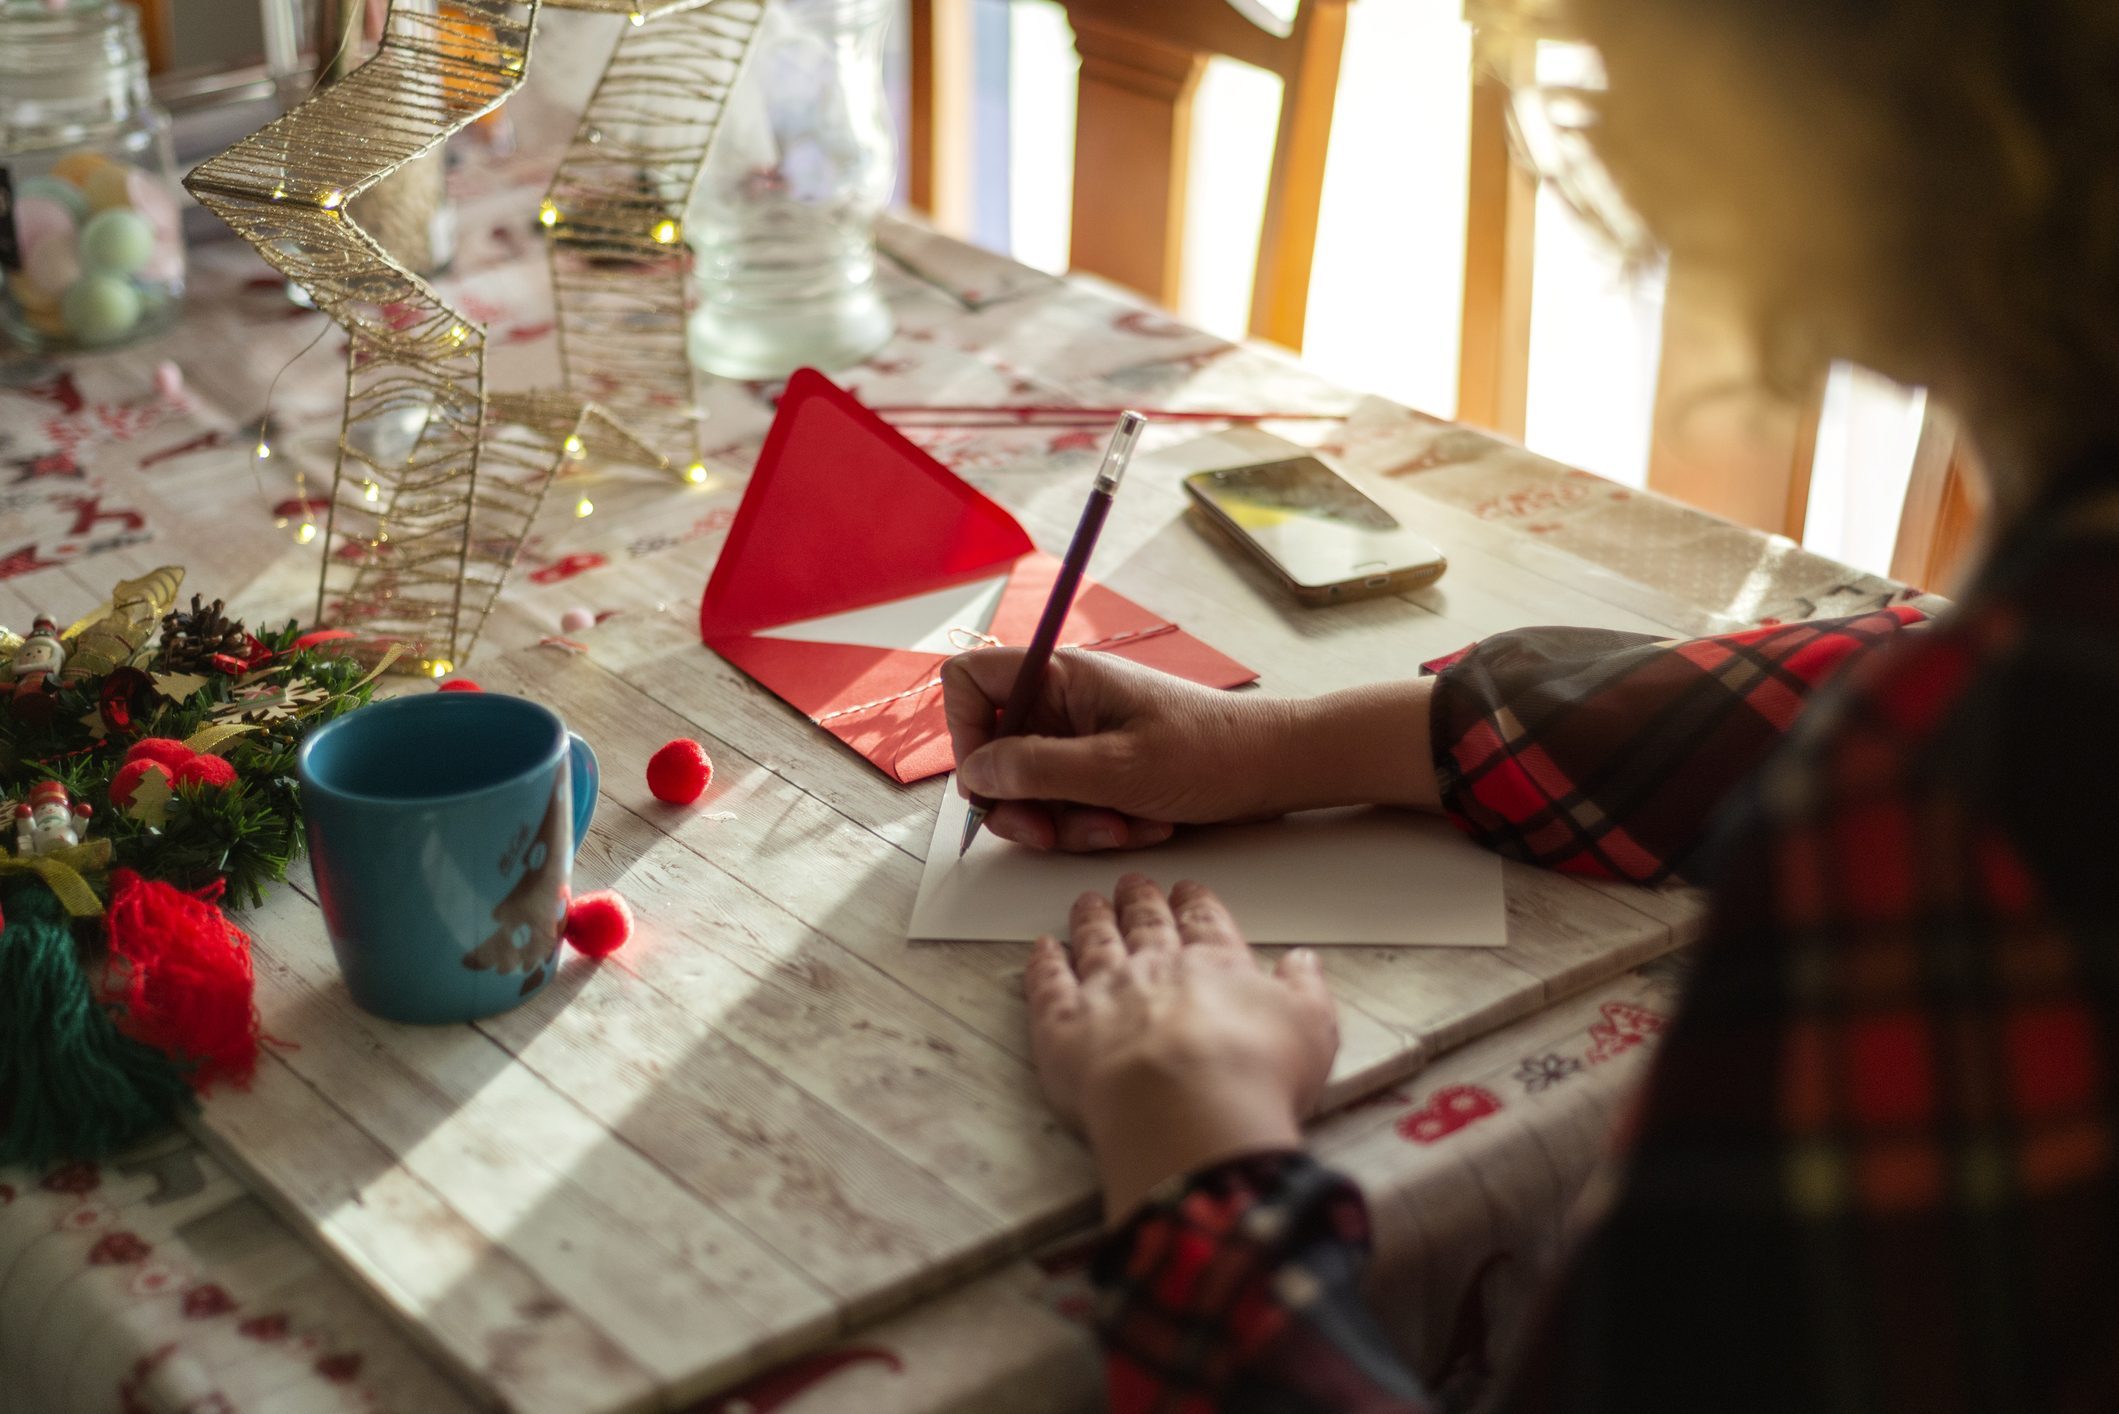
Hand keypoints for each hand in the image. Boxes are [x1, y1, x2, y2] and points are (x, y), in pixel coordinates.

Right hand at [943, 648, 1441, 851]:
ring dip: (1068, 823)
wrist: (1276, 769)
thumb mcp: (1115, 770)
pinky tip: (1141, 825)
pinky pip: (1069, 804)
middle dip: (1024, 803)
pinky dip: (1096, 824)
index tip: (990, 782)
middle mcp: (1064, 702)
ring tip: (1122, 827)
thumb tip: (975, 773)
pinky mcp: (1102, 768)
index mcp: (1062, 677)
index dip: (964, 733)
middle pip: (996, 752)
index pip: (969, 682)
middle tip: (1052, 834)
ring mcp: (1082, 736)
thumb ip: (1035, 769)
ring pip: (1032, 789)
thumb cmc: (1208, 756)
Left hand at [1024, 874, 1338, 1221]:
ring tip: (1087, 902)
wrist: (1187, 1110)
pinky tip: (1043, 948)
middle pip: (1145, 923)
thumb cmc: (1253, 1075)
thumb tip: (1304, 961)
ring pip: (1094, 942)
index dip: (1194, 903)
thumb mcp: (1311, 1030)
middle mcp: (1155, 968)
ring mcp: (1104, 992)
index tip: (1187, 889)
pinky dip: (1043, 962)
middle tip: (1133, 883)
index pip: (1203, 921)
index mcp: (1215, 964)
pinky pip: (1047, 983)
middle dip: (1139, 900)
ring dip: (1091, 919)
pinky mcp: (1061, 1026)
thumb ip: (1305, 990)